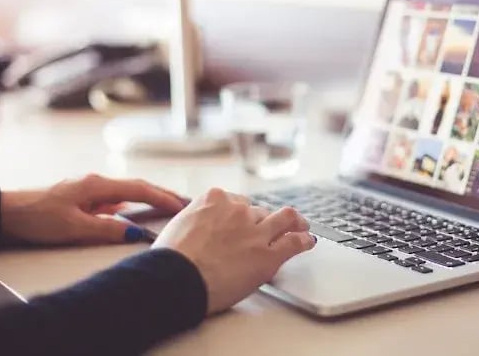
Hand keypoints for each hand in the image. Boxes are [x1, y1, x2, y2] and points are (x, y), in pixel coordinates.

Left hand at [1, 174, 185, 244]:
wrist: (4, 214)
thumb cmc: (36, 217)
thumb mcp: (74, 227)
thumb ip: (107, 229)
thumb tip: (137, 233)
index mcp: (97, 185)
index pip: (140, 189)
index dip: (163, 198)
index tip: (182, 206)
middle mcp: (96, 183)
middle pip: (137, 186)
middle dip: (162, 194)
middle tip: (185, 202)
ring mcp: (89, 190)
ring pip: (127, 192)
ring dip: (148, 198)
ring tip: (167, 207)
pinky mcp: (81, 198)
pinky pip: (114, 200)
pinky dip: (131, 204)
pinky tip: (133, 213)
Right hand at [152, 188, 315, 313]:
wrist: (177, 278)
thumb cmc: (171, 259)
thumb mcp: (177, 226)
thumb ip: (195, 221)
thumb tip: (196, 229)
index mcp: (215, 199)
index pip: (237, 201)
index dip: (242, 213)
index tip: (244, 220)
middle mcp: (239, 211)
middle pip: (259, 211)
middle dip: (263, 221)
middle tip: (268, 230)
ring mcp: (256, 231)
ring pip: (284, 218)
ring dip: (294, 222)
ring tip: (301, 225)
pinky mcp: (268, 254)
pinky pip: (294, 242)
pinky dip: (304, 241)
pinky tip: (308, 241)